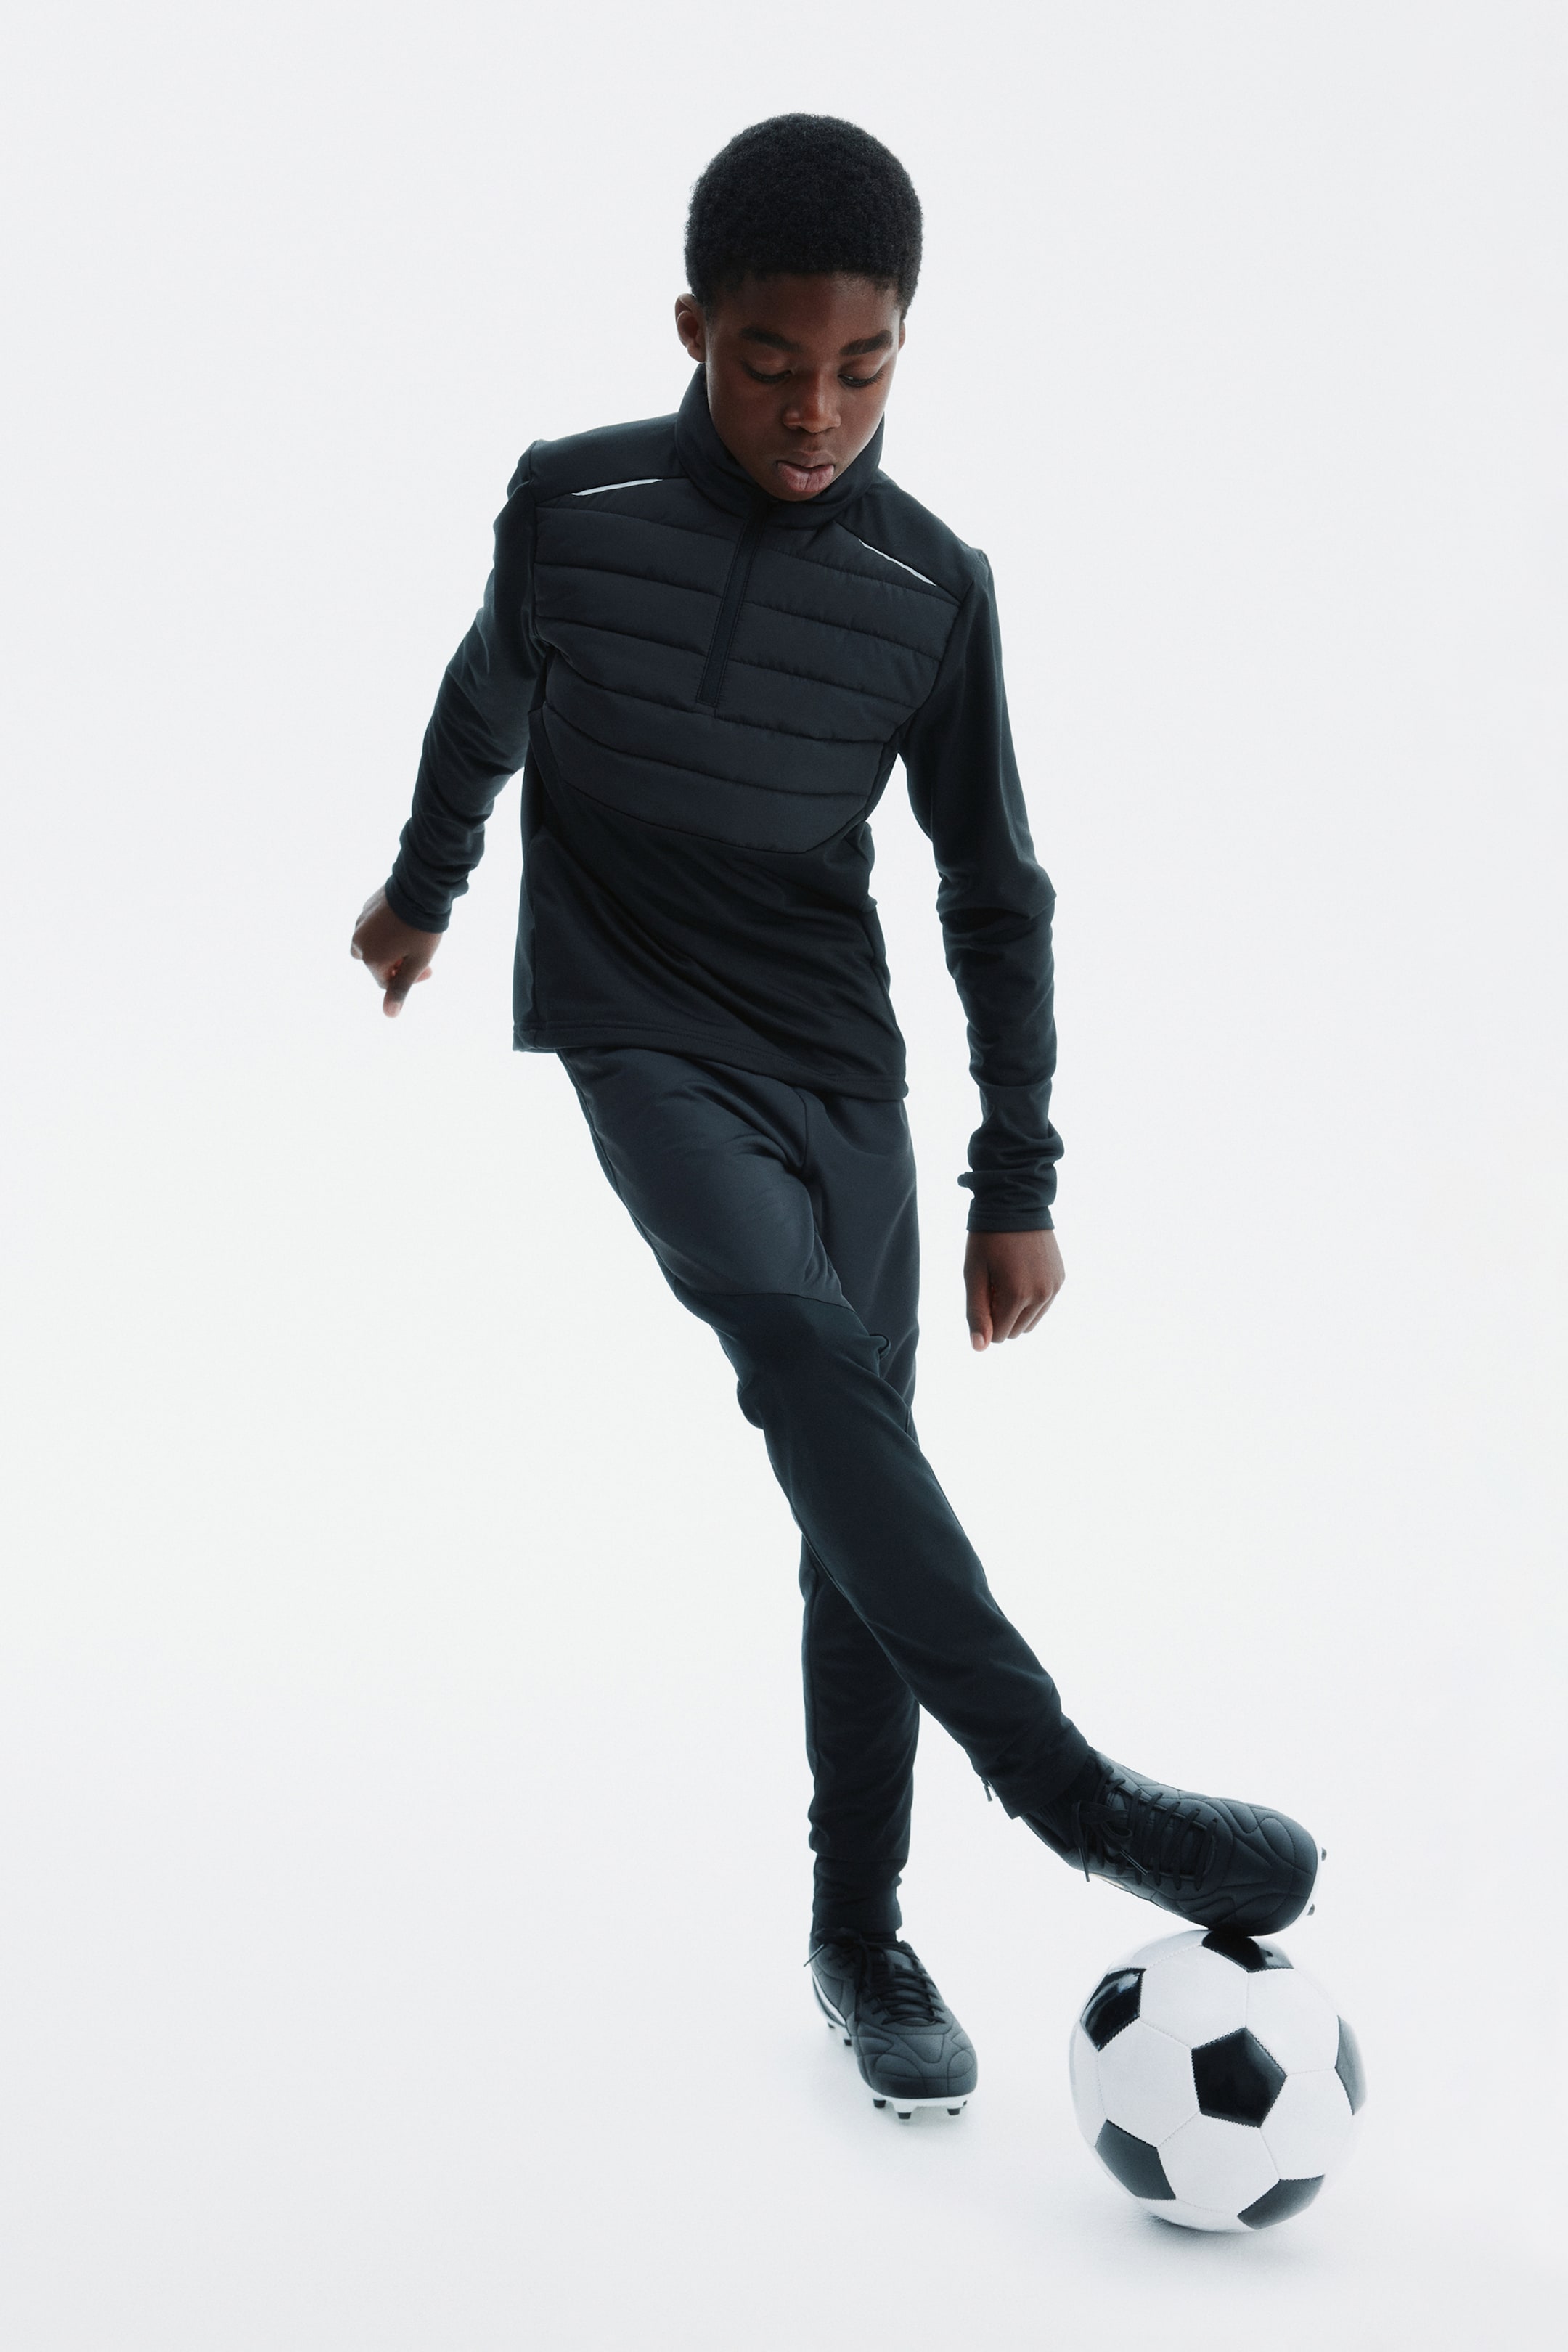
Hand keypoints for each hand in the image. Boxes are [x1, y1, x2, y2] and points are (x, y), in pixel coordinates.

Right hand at [349, 887, 442, 1017]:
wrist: (421, 888)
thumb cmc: (422, 928)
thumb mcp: (417, 962)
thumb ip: (401, 988)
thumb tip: (389, 1015)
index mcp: (371, 959)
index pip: (387, 982)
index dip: (409, 979)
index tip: (428, 969)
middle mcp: (359, 942)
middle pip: (377, 964)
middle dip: (398, 964)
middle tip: (420, 954)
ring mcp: (360, 923)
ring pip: (372, 946)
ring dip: (389, 949)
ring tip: (409, 940)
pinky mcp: (365, 909)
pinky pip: (372, 928)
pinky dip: (385, 931)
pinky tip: (403, 924)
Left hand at [964, 1228, 1063, 1350]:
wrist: (1016, 1203)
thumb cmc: (987, 1239)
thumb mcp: (974, 1275)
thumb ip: (976, 1313)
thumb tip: (980, 1347)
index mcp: (1017, 1295)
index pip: (999, 1335)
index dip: (986, 1320)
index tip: (983, 1292)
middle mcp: (1041, 1295)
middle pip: (1016, 1331)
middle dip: (1001, 1315)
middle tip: (994, 1283)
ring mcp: (1054, 1287)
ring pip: (1031, 1321)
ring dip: (1017, 1310)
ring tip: (1008, 1278)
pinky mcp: (1060, 1278)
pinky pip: (1043, 1305)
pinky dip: (1031, 1298)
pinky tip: (1022, 1272)